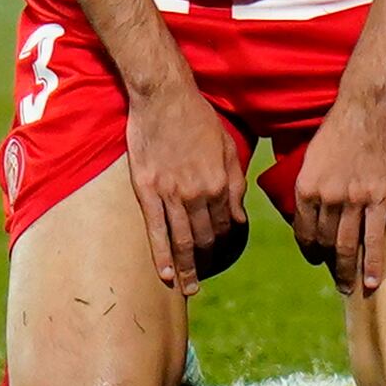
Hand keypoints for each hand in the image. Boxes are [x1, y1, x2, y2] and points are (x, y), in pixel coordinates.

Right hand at [123, 67, 252, 294]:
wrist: (164, 96)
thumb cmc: (198, 117)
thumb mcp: (227, 147)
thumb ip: (235, 184)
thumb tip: (238, 219)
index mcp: (220, 183)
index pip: (225, 227)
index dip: (224, 246)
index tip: (219, 258)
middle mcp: (198, 193)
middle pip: (204, 239)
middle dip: (205, 264)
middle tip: (201, 283)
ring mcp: (171, 194)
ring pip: (181, 240)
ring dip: (185, 269)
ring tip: (187, 288)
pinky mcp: (147, 190)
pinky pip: (155, 229)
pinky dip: (161, 254)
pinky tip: (164, 274)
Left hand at [287, 71, 385, 295]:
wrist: (367, 106)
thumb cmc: (337, 126)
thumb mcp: (310, 154)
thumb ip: (309, 182)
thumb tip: (308, 205)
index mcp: (305, 187)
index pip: (303, 230)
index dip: (308, 248)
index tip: (314, 258)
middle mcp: (327, 198)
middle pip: (325, 242)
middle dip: (328, 265)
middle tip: (334, 282)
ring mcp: (354, 200)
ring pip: (348, 246)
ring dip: (347, 271)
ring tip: (348, 288)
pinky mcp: (379, 198)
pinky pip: (375, 238)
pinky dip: (372, 263)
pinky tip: (371, 281)